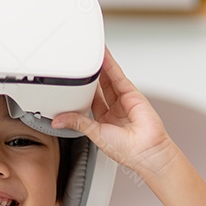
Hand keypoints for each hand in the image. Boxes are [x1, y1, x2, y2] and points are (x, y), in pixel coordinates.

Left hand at [52, 49, 175, 177]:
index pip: (91, 102)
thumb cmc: (127, 151)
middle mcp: (115, 111)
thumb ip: (77, 123)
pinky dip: (111, 66)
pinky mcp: (132, 94)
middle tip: (82, 63)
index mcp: (105, 122)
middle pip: (101, 88)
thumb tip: (59, 121)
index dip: (83, 91)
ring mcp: (124, 101)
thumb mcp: (95, 134)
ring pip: (110, 80)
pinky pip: (118, 77)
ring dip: (101, 67)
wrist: (146, 151)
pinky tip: (104, 57)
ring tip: (91, 53)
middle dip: (93, 76)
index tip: (74, 82)